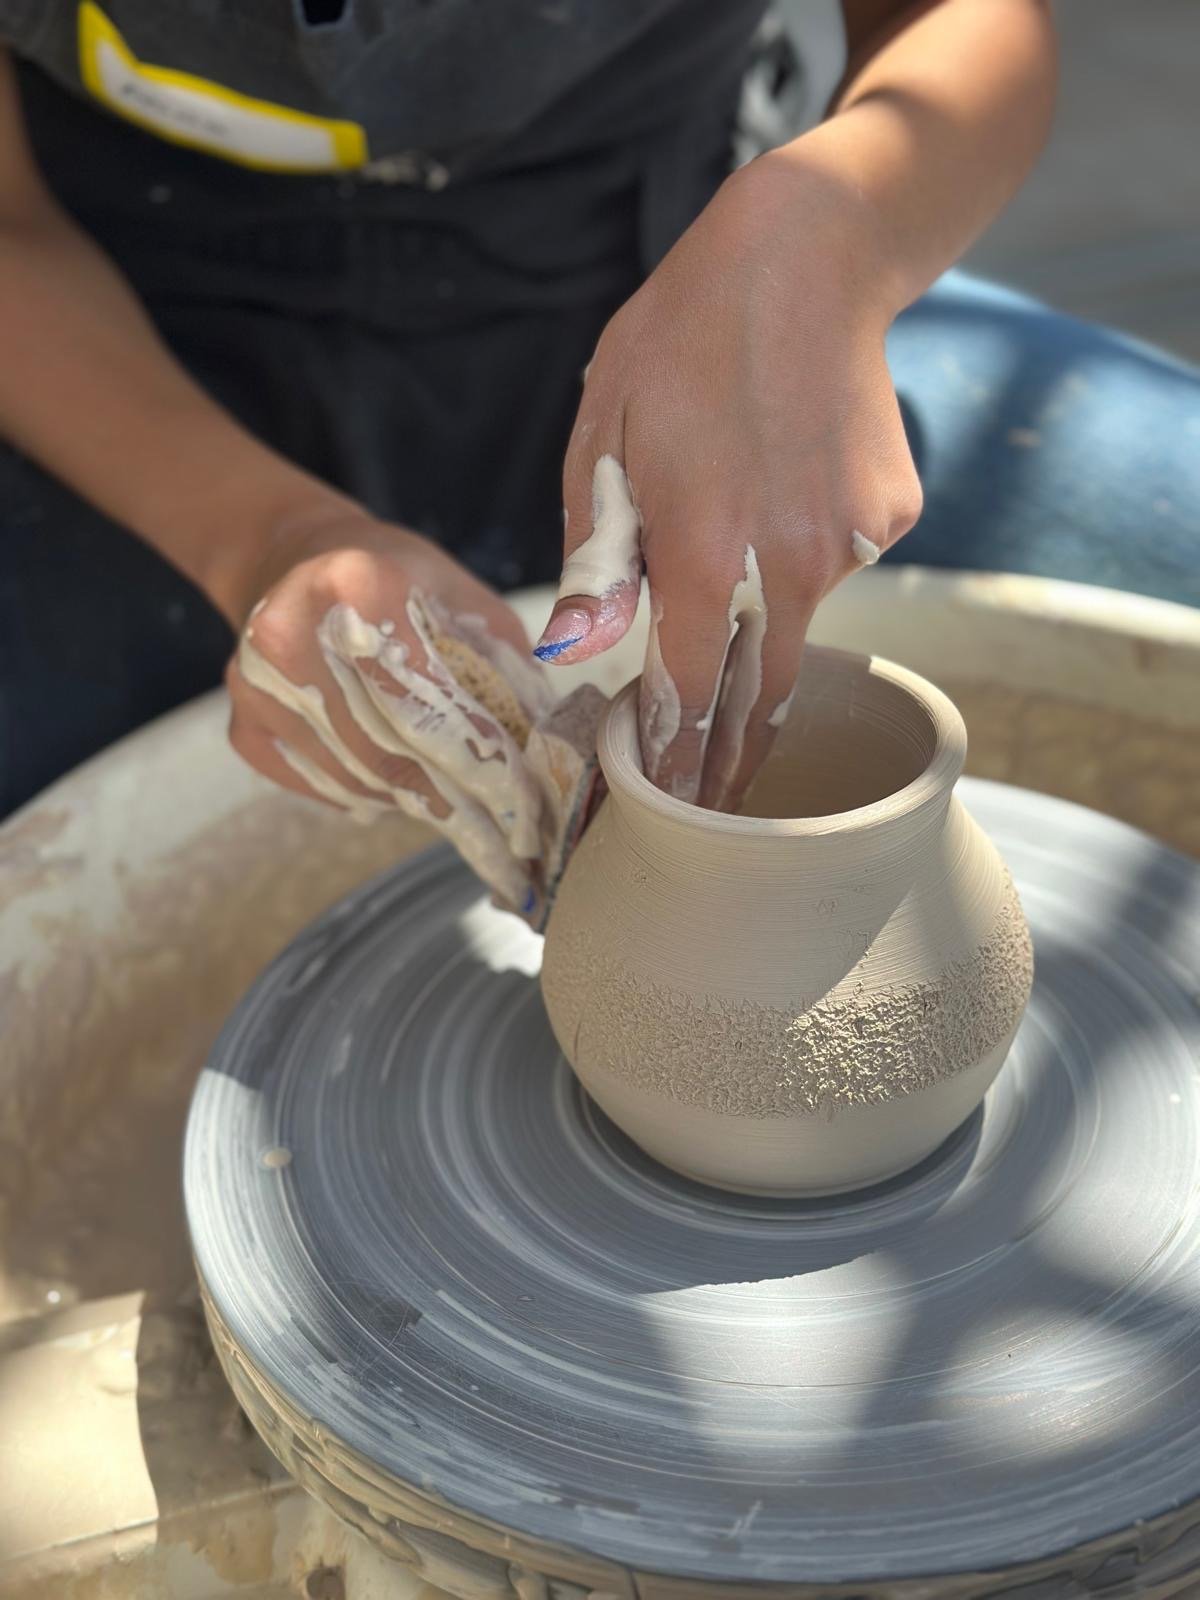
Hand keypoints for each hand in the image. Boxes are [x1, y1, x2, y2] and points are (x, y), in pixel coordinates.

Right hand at [224, 508, 554, 910]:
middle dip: (462, 807)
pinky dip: (371, 800)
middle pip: (393, 750)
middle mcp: (292, 633)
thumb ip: (504, 665)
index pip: (430, 698)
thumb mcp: (462, 599)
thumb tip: (548, 747)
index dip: (482, 762)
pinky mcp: (242, 724)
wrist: (297, 559)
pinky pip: (322, 787)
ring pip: (360, 779)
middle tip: (511, 851)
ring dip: (421, 811)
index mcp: (357, 585)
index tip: (526, 811)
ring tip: (470, 826)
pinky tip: (401, 795)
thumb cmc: (398, 581)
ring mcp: (257, 686)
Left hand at [535, 146, 922, 810]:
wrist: (808, 255)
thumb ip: (595, 559)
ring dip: (760, 609)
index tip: (672, 814)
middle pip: (758, 691)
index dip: (677, 761)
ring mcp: (849, 543)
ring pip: (794, 615)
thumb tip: (576, 652)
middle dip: (733, 754)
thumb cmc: (683, 339)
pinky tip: (785, 477)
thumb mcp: (605, 436)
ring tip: (737, 518)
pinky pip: (834, 562)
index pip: (687, 696)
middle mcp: (784, 566)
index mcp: (699, 554)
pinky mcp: (891, 518)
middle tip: (719, 802)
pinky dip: (802, 547)